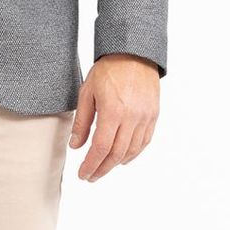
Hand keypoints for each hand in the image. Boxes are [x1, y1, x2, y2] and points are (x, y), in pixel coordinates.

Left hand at [69, 54, 160, 181]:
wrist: (134, 53)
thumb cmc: (108, 70)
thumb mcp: (87, 93)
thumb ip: (82, 122)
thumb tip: (75, 146)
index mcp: (113, 112)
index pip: (101, 148)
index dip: (91, 165)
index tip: (83, 174)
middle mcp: (132, 117)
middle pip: (117, 154)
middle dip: (102, 168)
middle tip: (91, 176)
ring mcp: (145, 117)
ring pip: (132, 150)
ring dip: (117, 163)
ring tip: (103, 168)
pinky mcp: (153, 115)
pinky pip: (144, 141)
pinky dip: (133, 153)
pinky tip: (123, 159)